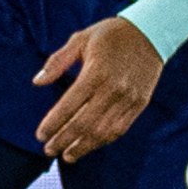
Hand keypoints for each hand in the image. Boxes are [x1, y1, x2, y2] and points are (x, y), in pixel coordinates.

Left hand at [33, 16, 162, 160]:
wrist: (151, 32)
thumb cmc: (111, 35)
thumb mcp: (80, 39)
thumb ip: (57, 61)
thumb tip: (37, 82)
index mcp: (95, 73)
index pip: (69, 106)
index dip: (53, 124)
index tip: (40, 135)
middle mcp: (112, 89)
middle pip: (84, 123)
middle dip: (64, 140)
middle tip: (49, 150)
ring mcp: (128, 99)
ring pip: (102, 131)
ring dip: (83, 147)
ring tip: (67, 156)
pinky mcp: (140, 104)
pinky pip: (120, 129)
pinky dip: (103, 141)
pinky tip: (90, 146)